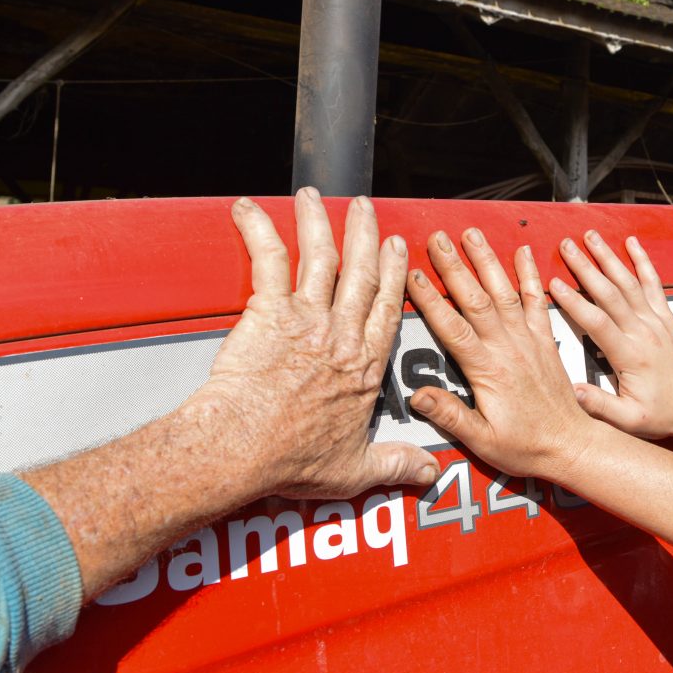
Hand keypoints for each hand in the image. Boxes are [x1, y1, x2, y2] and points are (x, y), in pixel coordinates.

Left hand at [187, 190, 438, 500]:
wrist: (244, 449)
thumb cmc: (291, 461)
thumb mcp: (354, 471)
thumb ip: (395, 465)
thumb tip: (428, 474)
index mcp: (365, 368)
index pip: (386, 309)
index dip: (394, 275)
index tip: (396, 250)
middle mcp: (341, 335)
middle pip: (360, 272)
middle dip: (364, 235)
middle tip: (366, 209)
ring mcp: (306, 319)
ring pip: (319, 257)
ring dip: (318, 222)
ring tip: (314, 197)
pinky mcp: (269, 312)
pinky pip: (267, 260)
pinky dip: (259, 230)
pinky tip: (249, 209)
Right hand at [405, 228, 598, 482]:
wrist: (572, 446)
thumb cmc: (526, 447)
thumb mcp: (483, 441)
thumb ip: (451, 416)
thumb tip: (418, 396)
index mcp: (488, 371)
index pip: (452, 328)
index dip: (431, 300)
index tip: (413, 274)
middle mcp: (508, 348)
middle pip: (476, 299)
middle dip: (455, 266)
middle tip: (437, 238)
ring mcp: (529, 340)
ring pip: (504, 292)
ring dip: (487, 260)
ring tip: (471, 233)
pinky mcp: (546, 340)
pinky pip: (537, 302)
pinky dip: (530, 275)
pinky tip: (523, 252)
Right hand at [550, 232, 672, 439]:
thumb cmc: (665, 412)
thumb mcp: (631, 420)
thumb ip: (600, 405)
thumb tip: (573, 391)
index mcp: (630, 354)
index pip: (597, 321)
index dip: (573, 301)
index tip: (553, 283)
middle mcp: (643, 331)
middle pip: (610, 292)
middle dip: (586, 267)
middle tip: (565, 247)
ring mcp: (655, 320)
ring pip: (629, 282)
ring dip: (608, 257)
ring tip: (590, 237)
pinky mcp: (665, 316)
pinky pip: (653, 283)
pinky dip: (642, 261)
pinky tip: (631, 243)